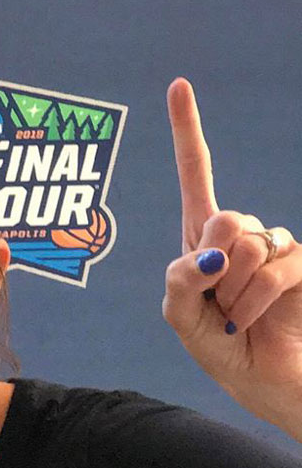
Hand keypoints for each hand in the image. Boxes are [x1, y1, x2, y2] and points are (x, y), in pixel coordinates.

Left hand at [163, 77, 301, 437]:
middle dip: (211, 266)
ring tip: (234, 315)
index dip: (187, 132)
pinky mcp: (300, 263)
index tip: (178, 85)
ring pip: (244, 243)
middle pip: (220, 218)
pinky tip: (247, 319)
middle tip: (215, 302)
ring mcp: (273, 246)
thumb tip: (207, 256)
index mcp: (202, 238)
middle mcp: (239, 234)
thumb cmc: (221, 350)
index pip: (196, 175)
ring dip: (231, 290)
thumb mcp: (181, 320)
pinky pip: (272, 266)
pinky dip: (252, 300)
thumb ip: (177, 284)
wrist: (266, 382)